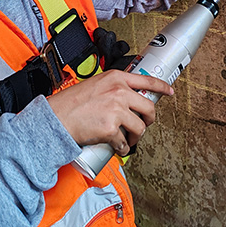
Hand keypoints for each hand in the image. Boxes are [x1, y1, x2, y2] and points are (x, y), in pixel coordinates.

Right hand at [47, 70, 173, 155]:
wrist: (56, 118)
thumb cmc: (70, 103)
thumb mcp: (96, 85)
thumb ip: (113, 89)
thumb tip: (127, 99)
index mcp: (116, 78)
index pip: (147, 81)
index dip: (162, 87)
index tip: (169, 92)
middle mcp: (119, 91)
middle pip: (148, 107)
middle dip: (149, 120)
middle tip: (144, 125)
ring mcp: (116, 110)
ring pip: (140, 127)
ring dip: (136, 137)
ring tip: (128, 140)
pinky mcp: (111, 128)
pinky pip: (124, 142)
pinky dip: (122, 148)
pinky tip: (117, 147)